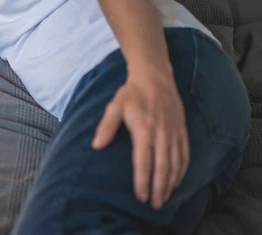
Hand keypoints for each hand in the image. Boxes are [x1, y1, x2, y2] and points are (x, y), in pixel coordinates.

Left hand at [91, 70, 189, 209]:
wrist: (155, 76)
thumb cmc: (131, 93)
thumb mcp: (115, 106)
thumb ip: (106, 126)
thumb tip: (96, 146)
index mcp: (144, 128)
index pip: (143, 161)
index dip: (143, 181)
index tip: (140, 196)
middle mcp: (162, 133)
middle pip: (162, 166)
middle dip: (159, 188)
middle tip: (154, 205)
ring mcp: (174, 132)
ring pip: (175, 163)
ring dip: (171, 183)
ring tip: (165, 198)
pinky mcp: (182, 130)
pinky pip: (185, 154)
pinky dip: (182, 170)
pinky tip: (177, 180)